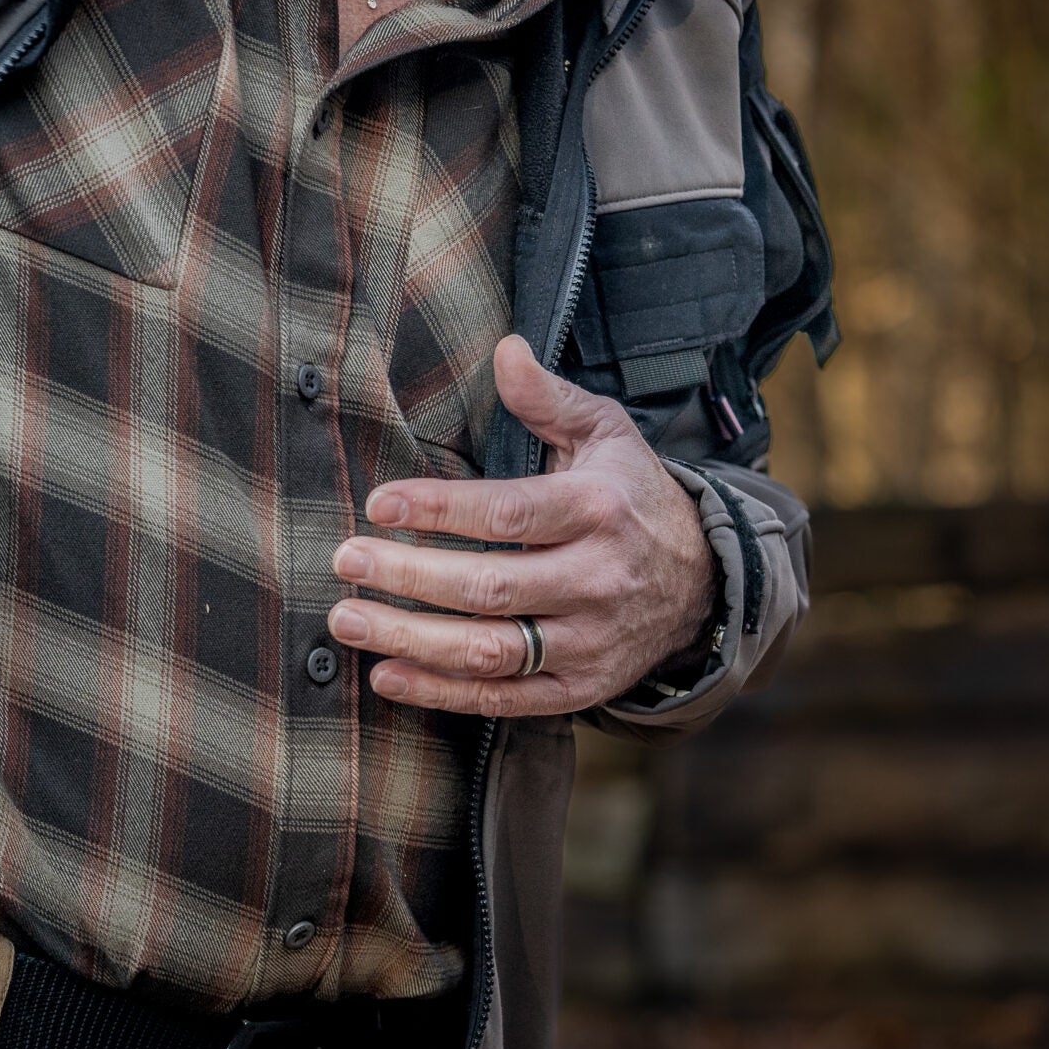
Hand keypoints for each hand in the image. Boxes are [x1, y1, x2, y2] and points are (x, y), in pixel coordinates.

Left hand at [326, 335, 717, 715]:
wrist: (703, 585)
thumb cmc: (633, 497)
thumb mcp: (606, 435)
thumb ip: (549, 398)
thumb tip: (506, 348)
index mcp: (598, 510)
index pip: (510, 513)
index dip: (441, 512)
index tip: (378, 504)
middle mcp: (596, 580)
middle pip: (491, 587)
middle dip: (409, 577)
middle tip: (344, 560)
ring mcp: (588, 641)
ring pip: (491, 652)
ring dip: (411, 639)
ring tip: (347, 619)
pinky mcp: (579, 687)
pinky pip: (504, 700)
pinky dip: (442, 694)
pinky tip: (386, 677)